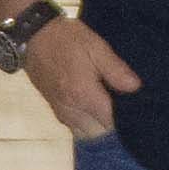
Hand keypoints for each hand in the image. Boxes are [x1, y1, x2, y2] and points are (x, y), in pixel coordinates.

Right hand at [20, 15, 138, 141]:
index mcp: (84, 95)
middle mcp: (72, 109)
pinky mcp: (54, 108)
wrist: (32, 36)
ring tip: (110, 112)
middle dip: (112, 127)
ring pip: (85, 133)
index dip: (125, 120)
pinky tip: (93, 111)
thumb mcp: (96, 47)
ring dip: (98, 128)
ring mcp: (61, 111)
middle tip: (123, 111)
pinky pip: (73, 127)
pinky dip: (85, 125)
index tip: (134, 111)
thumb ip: (115, 70)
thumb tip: (135, 88)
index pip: (111, 123)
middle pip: (99, 134)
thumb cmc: (66, 39)